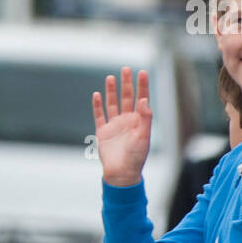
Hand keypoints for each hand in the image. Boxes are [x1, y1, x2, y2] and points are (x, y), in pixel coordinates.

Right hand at [92, 66, 151, 186]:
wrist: (121, 173)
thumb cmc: (136, 157)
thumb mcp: (144, 136)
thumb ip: (145, 117)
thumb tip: (143, 100)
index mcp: (139, 121)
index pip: (141, 99)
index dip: (142, 86)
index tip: (142, 72)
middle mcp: (127, 120)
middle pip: (127, 98)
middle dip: (126, 83)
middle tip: (126, 69)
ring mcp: (114, 125)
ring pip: (112, 103)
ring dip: (112, 91)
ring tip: (110, 77)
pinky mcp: (102, 131)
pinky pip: (99, 115)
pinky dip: (97, 105)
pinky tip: (96, 95)